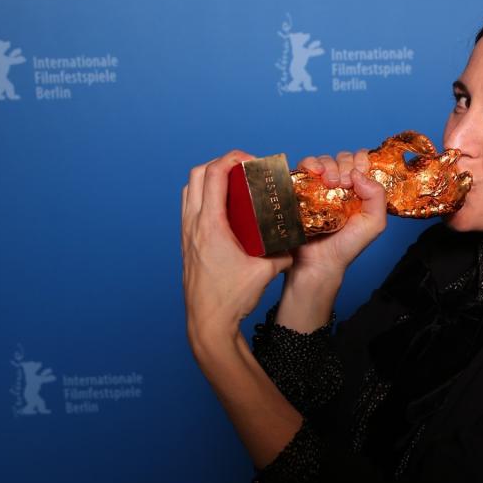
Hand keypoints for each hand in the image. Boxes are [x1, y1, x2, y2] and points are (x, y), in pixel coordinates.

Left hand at [181, 151, 292, 344]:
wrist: (208, 323)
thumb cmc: (232, 299)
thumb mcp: (266, 271)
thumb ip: (283, 252)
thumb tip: (295, 240)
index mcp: (210, 225)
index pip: (215, 175)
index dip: (233, 159)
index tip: (252, 161)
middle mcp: (193, 225)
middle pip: (197, 174)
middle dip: (221, 163)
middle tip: (244, 169)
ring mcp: (187, 234)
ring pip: (190, 190)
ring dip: (209, 179)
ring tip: (234, 185)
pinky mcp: (187, 244)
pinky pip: (190, 208)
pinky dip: (205, 197)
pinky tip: (225, 210)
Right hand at [290, 149, 386, 280]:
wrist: (319, 261)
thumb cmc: (347, 246)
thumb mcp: (374, 223)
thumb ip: (378, 196)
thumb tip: (358, 173)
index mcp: (361, 189)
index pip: (364, 161)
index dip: (362, 162)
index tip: (358, 176)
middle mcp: (341, 185)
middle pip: (345, 157)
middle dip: (345, 165)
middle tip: (342, 184)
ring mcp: (321, 185)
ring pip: (326, 159)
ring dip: (329, 166)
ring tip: (328, 184)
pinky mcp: (303, 187)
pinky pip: (306, 165)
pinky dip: (311, 164)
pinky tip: (315, 174)